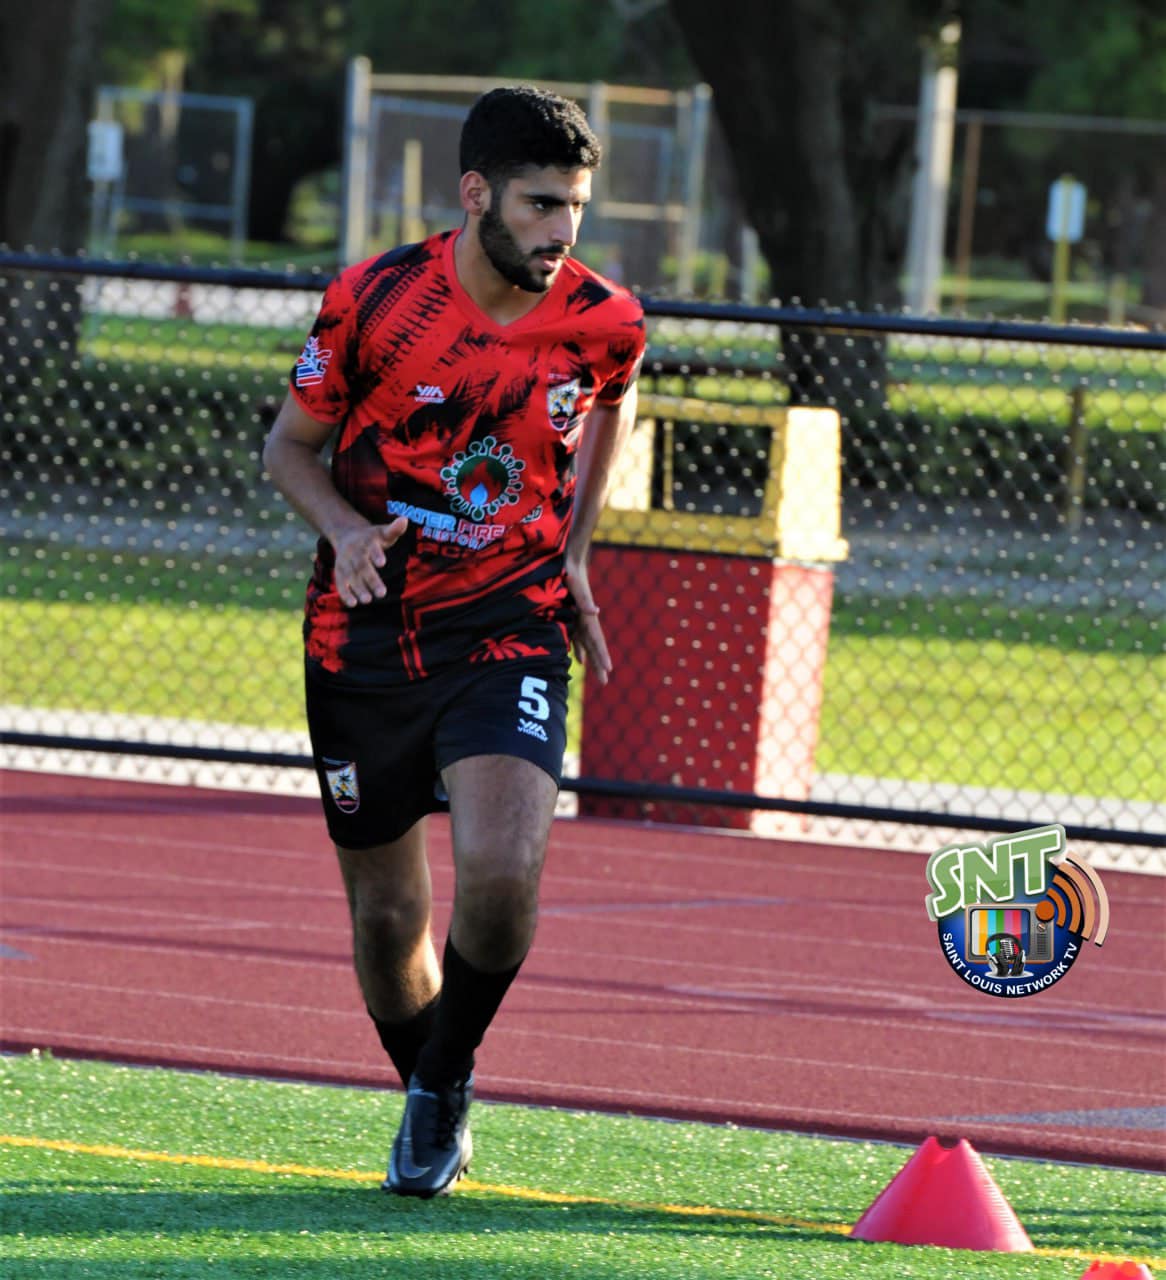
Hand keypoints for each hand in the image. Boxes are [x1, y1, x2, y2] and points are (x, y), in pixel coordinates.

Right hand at [331, 516, 407, 606]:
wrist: (347, 534)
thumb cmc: (372, 537)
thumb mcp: (382, 532)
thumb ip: (394, 529)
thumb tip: (405, 519)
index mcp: (367, 541)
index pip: (372, 548)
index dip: (376, 554)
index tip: (382, 562)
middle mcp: (354, 552)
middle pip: (362, 566)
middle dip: (371, 580)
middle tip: (382, 593)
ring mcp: (345, 563)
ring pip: (351, 576)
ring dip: (358, 589)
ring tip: (368, 600)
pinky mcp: (340, 572)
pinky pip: (341, 583)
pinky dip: (345, 594)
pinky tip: (353, 604)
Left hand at [565, 557, 611, 684]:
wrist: (570, 560)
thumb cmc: (571, 571)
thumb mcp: (575, 584)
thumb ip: (584, 599)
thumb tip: (595, 612)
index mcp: (587, 615)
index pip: (596, 640)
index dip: (601, 655)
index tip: (608, 670)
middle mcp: (586, 619)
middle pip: (594, 646)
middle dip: (599, 664)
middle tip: (605, 682)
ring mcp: (579, 618)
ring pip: (586, 644)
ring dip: (591, 659)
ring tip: (597, 674)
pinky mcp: (572, 615)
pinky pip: (576, 637)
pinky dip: (578, 649)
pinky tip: (578, 659)